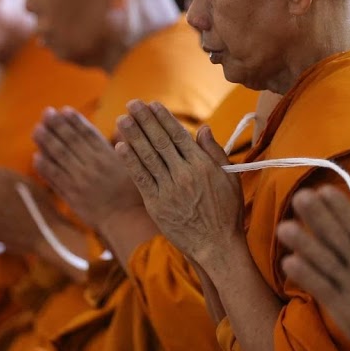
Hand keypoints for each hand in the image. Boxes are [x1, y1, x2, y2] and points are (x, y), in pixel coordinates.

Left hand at [32, 107, 142, 230]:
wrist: (125, 220)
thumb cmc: (133, 193)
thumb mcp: (135, 164)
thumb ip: (125, 145)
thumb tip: (121, 125)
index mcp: (108, 156)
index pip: (87, 133)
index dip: (75, 120)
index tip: (64, 109)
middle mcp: (93, 165)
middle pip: (70, 141)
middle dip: (57, 125)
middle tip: (46, 113)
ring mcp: (80, 180)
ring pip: (59, 156)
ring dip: (46, 141)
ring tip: (36, 129)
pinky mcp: (72, 196)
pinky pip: (55, 178)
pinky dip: (44, 167)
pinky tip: (36, 157)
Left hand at [115, 100, 242, 267]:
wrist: (217, 247)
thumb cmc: (226, 212)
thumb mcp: (229, 178)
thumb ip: (214, 151)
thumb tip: (202, 127)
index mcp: (202, 165)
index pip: (179, 134)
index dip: (163, 118)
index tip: (152, 104)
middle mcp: (184, 174)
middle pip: (160, 141)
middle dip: (145, 120)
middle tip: (132, 103)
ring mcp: (168, 190)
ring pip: (147, 157)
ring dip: (133, 136)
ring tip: (121, 119)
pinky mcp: (157, 205)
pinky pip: (140, 179)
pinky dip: (130, 162)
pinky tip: (120, 147)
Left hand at [277, 187, 349, 350]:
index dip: (339, 208)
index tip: (323, 190)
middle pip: (337, 240)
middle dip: (317, 217)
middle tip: (298, 197)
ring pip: (325, 263)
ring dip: (303, 244)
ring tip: (284, 226)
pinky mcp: (346, 316)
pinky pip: (323, 292)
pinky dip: (306, 277)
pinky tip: (289, 262)